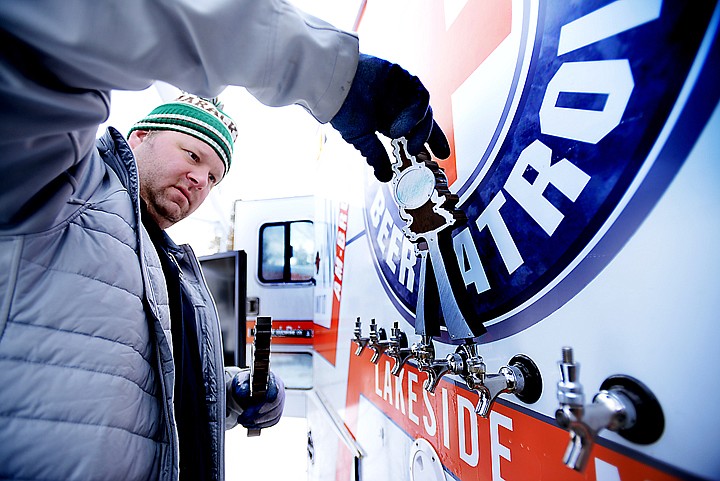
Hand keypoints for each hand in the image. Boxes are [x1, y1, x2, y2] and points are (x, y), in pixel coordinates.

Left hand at [230, 370, 284, 428]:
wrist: (247, 389)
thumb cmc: (245, 383)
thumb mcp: (241, 381)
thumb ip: (242, 385)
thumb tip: (243, 390)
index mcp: (273, 379)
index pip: (274, 392)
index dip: (263, 403)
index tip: (248, 411)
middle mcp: (280, 390)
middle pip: (274, 405)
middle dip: (257, 415)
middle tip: (242, 419)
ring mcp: (280, 402)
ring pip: (274, 416)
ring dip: (257, 422)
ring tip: (243, 422)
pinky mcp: (277, 412)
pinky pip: (272, 421)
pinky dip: (260, 425)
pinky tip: (249, 424)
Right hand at [330, 54, 449, 181]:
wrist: (332, 83)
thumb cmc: (342, 108)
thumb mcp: (361, 138)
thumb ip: (376, 156)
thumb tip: (384, 177)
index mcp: (390, 120)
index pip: (415, 132)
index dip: (429, 144)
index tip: (439, 157)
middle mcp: (398, 105)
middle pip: (426, 121)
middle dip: (433, 137)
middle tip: (430, 152)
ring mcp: (401, 90)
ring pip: (424, 109)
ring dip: (419, 127)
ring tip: (403, 137)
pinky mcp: (402, 76)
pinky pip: (419, 93)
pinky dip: (415, 111)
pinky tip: (403, 123)